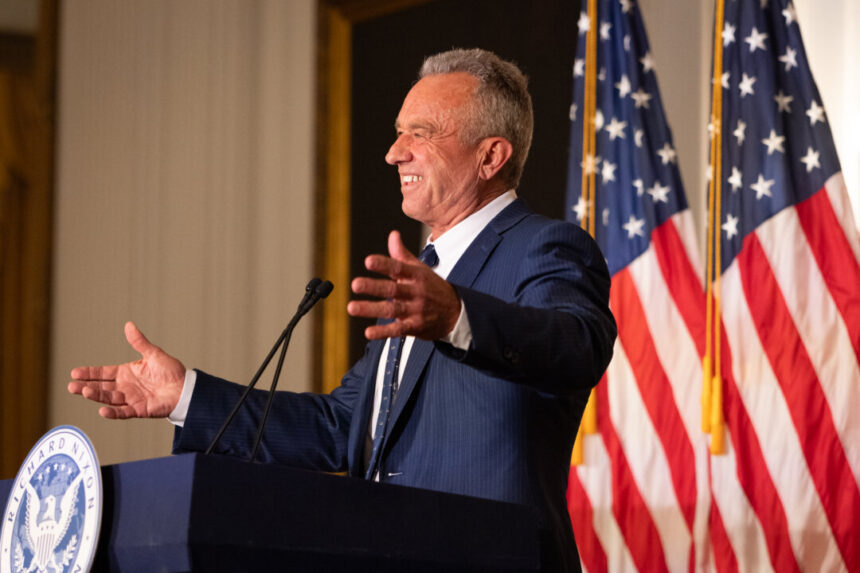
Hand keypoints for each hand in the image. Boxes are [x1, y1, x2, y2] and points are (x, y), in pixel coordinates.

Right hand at [68, 321, 185, 418]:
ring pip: (109, 398)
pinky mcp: (139, 410)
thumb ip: (139, 342)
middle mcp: (126, 386)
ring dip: (97, 396)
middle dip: (86, 386)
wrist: (185, 388)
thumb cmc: (171, 371)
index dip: (90, 373)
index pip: (104, 373)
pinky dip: (113, 413)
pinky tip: (102, 410)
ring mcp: (131, 399)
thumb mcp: (153, 354)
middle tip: (72, 386)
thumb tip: (129, 325)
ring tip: (84, 392)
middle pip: (102, 387)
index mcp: (127, 373)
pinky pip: (123, 412)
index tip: (75, 372)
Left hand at [348, 230, 460, 340]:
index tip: (368, 261)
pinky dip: (383, 332)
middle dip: (373, 287)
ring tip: (352, 307)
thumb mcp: (420, 269)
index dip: (383, 264)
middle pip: (393, 289)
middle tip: (355, 284)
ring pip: (392, 309)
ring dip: (371, 309)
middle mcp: (415, 292)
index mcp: (415, 276)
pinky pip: (398, 329)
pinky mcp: (415, 326)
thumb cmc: (433, 288)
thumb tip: (393, 235)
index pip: (398, 268)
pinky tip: (369, 332)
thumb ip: (402, 254)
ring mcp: (415, 310)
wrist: (456, 312)